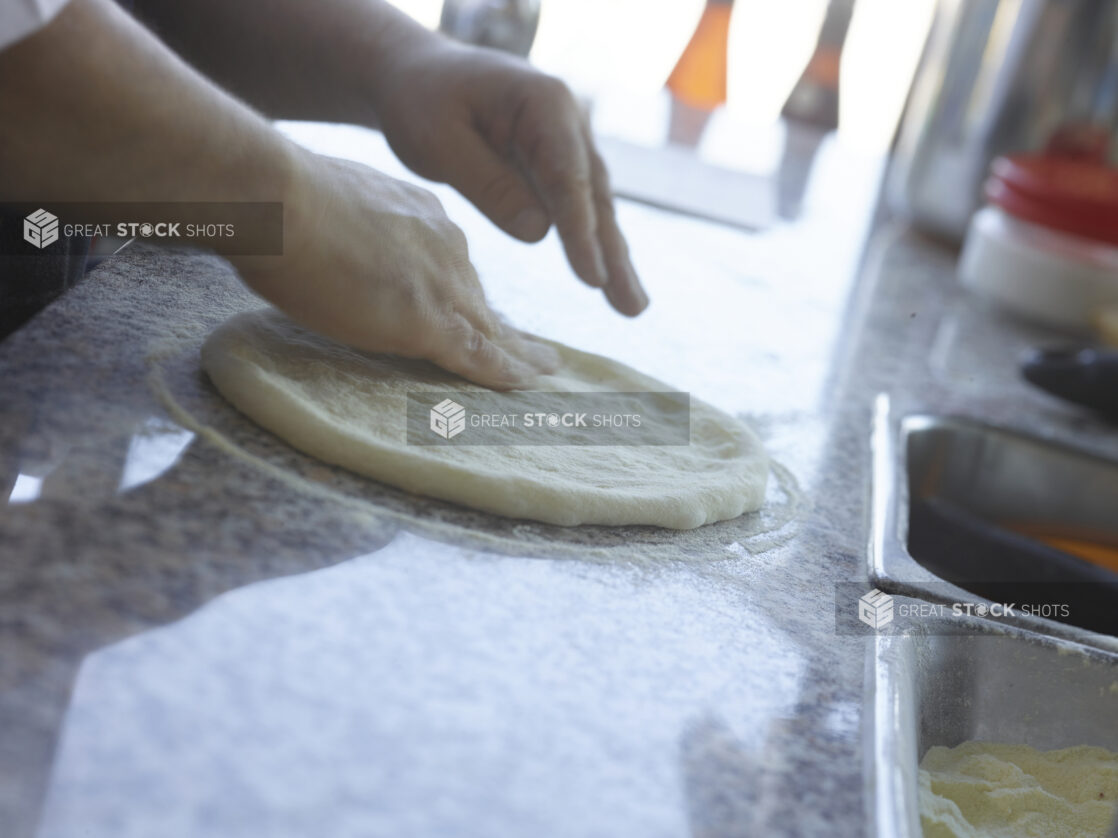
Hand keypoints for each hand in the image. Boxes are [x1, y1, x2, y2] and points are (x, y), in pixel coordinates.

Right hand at [234, 153, 557, 388]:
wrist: (280, 202)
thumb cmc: (282, 202)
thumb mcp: (334, 203)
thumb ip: (354, 226)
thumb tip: (338, 240)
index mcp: (420, 218)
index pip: (452, 266)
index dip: (469, 293)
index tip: (482, 310)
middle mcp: (444, 247)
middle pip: (479, 299)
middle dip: (504, 326)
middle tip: (531, 348)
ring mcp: (441, 285)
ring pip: (490, 328)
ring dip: (520, 352)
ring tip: (544, 370)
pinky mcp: (429, 322)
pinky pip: (480, 355)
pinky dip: (507, 372)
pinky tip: (530, 383)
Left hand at [370, 38, 648, 316]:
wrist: (417, 74)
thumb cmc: (422, 101)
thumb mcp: (440, 141)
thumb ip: (489, 186)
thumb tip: (540, 233)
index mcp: (544, 103)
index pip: (569, 177)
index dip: (580, 232)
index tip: (592, 279)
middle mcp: (569, 121)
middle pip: (595, 196)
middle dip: (613, 254)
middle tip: (633, 308)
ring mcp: (568, 142)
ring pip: (594, 206)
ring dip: (612, 256)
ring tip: (631, 306)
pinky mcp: (557, 163)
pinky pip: (577, 207)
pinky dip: (592, 243)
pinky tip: (609, 278)